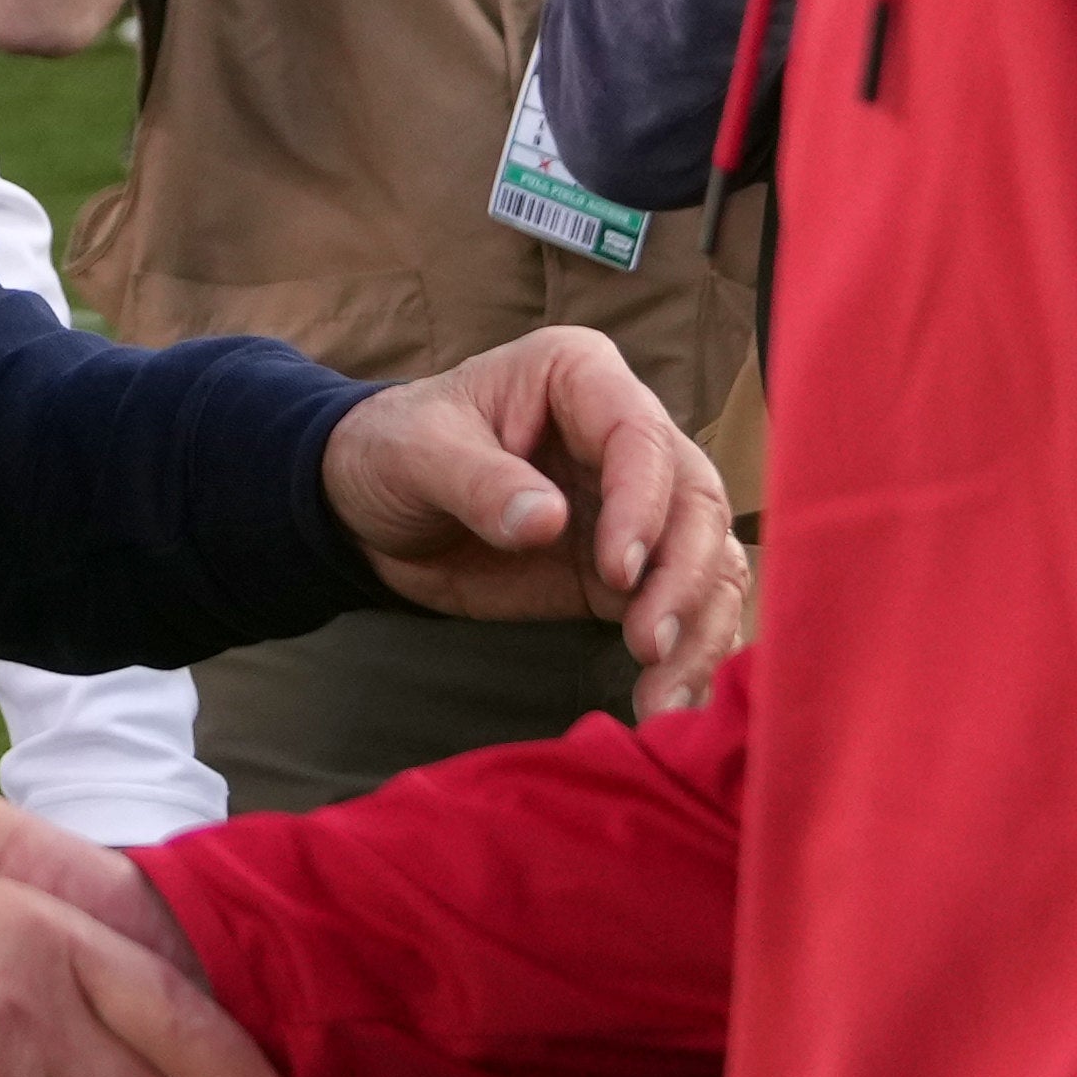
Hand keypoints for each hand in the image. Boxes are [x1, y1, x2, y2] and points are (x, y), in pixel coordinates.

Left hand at [324, 325, 750, 710]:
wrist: (370, 509)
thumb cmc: (392, 450)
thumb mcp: (418, 453)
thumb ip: (480, 484)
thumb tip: (549, 522)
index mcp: (581, 376)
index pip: (640, 436)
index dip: (642, 506)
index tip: (617, 575)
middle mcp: (626, 435)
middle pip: (695, 501)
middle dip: (684, 579)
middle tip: (649, 646)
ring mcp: (635, 505)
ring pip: (706, 558)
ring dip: (699, 629)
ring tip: (665, 697)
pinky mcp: (627, 571)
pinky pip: (683, 605)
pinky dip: (689, 652)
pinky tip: (671, 700)